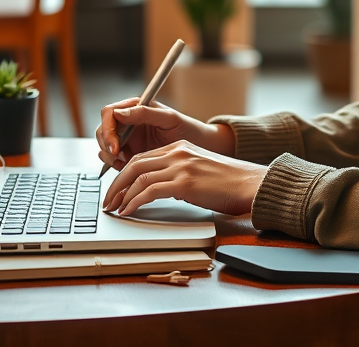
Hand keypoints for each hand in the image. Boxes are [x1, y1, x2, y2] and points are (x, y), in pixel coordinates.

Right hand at [95, 98, 234, 171]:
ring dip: (109, 157)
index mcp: (136, 108)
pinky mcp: (130, 153)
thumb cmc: (188, 128)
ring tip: (124, 164)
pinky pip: (112, 158)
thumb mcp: (169, 119)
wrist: (199, 147)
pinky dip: (115, 165)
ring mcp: (128, 138)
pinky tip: (127, 168)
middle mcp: (129, 122)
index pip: (110, 113)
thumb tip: (120, 112)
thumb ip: (145, 113)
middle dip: (107, 145)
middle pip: (103, 130)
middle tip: (119, 158)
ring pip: (105, 146)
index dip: (108, 129)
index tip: (115, 145)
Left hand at [103, 140, 266, 216]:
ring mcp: (181, 166)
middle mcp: (178, 152)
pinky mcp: (185, 182)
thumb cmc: (228, 183)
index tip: (116, 190)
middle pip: (135, 164)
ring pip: (138, 176)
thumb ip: (178, 174)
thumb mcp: (199, 171)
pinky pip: (149, 191)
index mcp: (180, 148)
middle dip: (116, 184)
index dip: (124, 174)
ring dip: (121, 194)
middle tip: (108, 200)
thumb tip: (158, 190)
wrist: (250, 184)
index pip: (142, 158)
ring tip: (114, 208)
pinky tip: (129, 211)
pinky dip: (134, 202)